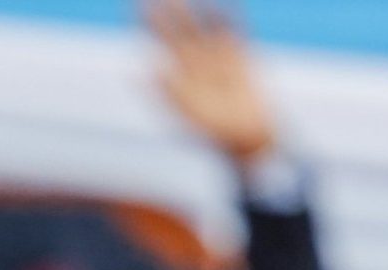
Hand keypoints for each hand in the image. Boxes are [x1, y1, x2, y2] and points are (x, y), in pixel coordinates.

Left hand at [145, 0, 278, 164]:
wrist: (248, 138)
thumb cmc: (216, 131)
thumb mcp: (189, 111)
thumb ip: (168, 90)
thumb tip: (147, 70)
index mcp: (180, 77)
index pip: (163, 44)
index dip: (152, 24)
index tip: (139, 5)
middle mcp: (197, 66)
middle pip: (181, 31)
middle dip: (170, 11)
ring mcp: (218, 60)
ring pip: (204, 28)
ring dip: (195, 11)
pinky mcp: (241, 59)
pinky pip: (234, 32)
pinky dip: (228, 18)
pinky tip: (222, 5)